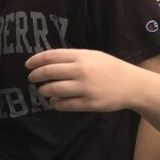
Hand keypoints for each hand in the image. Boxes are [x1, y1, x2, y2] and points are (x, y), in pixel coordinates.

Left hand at [26, 48, 140, 111]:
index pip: (50, 56)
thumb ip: (71, 57)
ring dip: (44, 91)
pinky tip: (53, 102)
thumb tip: (47, 61)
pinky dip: (55, 103)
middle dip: (36, 76)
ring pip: (54, 89)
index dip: (35, 61)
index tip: (27, 65)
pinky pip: (65, 104)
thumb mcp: (91, 55)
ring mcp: (85, 88)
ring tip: (42, 91)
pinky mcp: (89, 103)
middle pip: (49, 72)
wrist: (132, 85)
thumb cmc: (109, 68)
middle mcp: (81, 71)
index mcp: (80, 56)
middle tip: (31, 79)